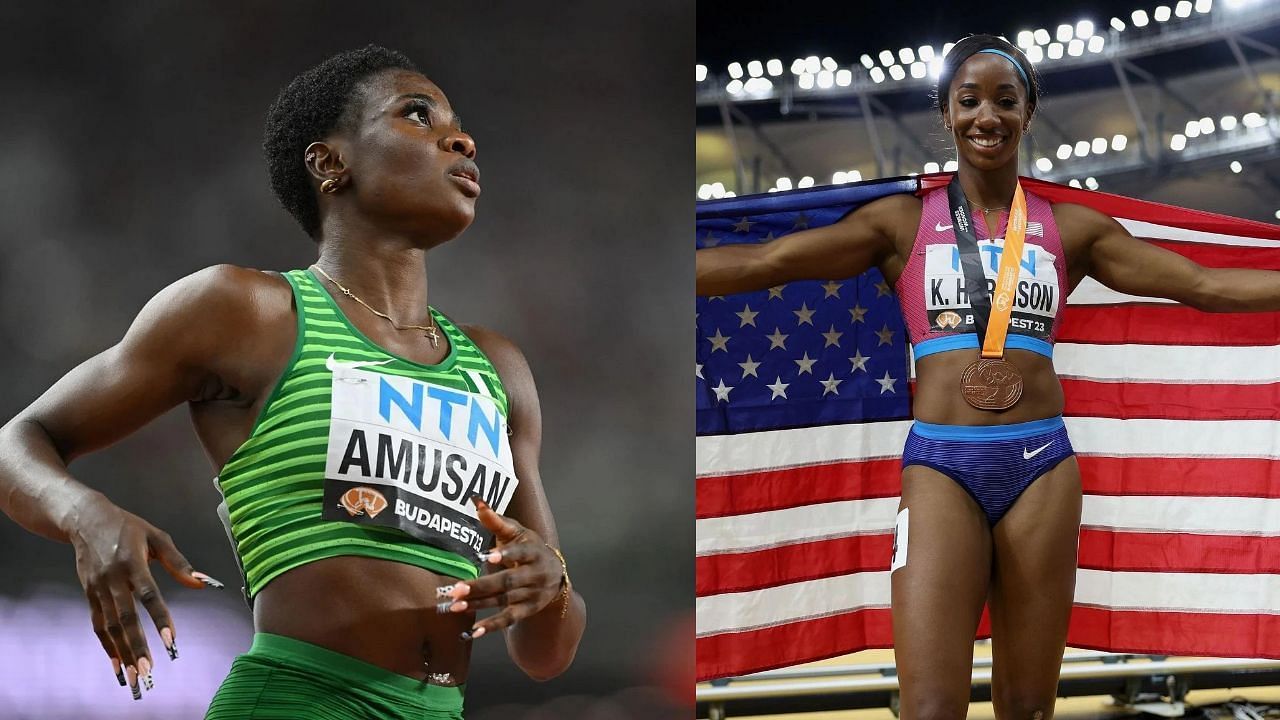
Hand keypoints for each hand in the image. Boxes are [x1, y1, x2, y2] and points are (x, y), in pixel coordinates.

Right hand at [68, 494, 219, 698]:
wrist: (85, 520)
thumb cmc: (128, 528)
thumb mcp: (157, 537)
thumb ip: (179, 562)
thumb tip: (201, 583)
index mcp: (133, 563)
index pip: (149, 595)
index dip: (160, 619)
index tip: (171, 641)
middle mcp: (113, 579)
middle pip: (126, 618)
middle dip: (138, 646)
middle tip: (149, 671)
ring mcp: (98, 588)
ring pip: (110, 627)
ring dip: (123, 652)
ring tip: (135, 675)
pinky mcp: (89, 594)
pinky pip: (98, 624)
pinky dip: (108, 645)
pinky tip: (118, 664)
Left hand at [443, 497, 563, 639]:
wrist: (555, 573)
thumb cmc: (528, 548)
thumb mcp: (516, 532)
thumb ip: (496, 520)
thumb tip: (475, 501)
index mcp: (533, 551)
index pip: (520, 553)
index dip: (505, 555)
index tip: (485, 557)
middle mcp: (536, 574)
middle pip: (508, 581)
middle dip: (481, 586)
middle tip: (455, 589)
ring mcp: (533, 594)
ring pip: (505, 601)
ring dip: (479, 605)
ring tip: (455, 606)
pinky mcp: (528, 610)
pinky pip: (509, 619)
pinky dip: (492, 626)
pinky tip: (473, 631)